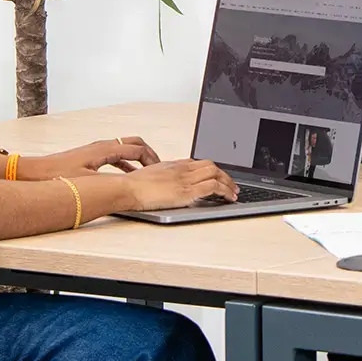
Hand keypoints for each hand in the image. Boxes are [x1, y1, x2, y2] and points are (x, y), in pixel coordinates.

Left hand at [27, 137, 161, 179]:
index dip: (152, 159)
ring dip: (138, 158)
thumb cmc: (57, 176)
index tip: (162, 170)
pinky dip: (126, 163)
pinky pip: (115, 156)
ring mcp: (96, 149)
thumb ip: (111, 181)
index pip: (137, 149)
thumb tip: (130, 184)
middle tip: (160, 167)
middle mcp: (101, 145)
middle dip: (149, 154)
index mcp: (104, 149)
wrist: (35, 173)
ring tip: (148, 171)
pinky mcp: (90, 156)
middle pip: (134, 143)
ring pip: (125, 148)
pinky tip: (127, 176)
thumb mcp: (87, 182)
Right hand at [115, 160, 238, 211]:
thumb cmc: (132, 186)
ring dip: (228, 183)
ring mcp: (185, 178)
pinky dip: (225, 191)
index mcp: (172, 164)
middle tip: (231, 184)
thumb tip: (164, 186)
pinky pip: (213, 186)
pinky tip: (229, 198)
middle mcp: (181, 168)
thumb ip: (161, 179)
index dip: (210, 170)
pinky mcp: (187, 190)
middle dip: (224, 174)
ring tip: (234, 192)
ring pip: (216, 173)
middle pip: (210, 165)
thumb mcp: (149, 177)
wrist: (127, 188)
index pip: (197, 162)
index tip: (216, 176)